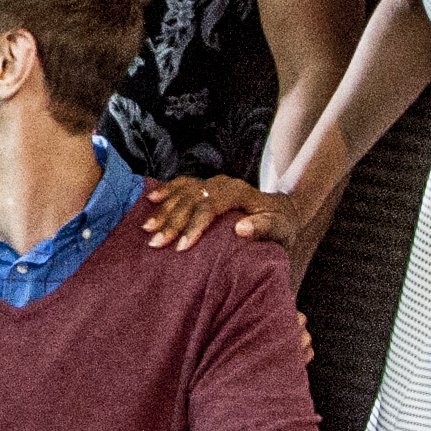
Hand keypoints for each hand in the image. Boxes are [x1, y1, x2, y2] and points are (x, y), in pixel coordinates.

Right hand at [133, 174, 298, 251]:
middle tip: (155, 243)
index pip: (209, 207)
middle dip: (171, 222)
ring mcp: (213, 183)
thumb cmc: (281, 224)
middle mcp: (222, 184)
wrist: (283, 209)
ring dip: (163, 210)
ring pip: (182, 193)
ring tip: (147, 229)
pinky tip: (151, 198)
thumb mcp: (279, 228)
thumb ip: (263, 228)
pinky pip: (182, 185)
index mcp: (238, 192)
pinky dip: (166, 191)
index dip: (194, 226)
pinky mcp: (207, 186)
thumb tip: (240, 229)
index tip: (182, 247)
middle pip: (190, 200)